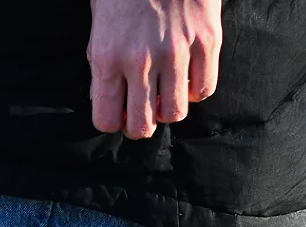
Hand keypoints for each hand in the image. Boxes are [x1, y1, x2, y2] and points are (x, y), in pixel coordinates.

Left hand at [88, 0, 221, 138]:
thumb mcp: (99, 21)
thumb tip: (105, 100)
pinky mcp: (206, 41)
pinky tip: (187, 77)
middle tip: (144, 111)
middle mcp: (140, 60)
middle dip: (140, 124)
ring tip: (166, 91)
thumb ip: (101, 62)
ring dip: (168, 108)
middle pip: (142, 125)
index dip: (112, 122)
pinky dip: (195, 90)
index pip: (105, 120)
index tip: (118, 112)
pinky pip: (204, 89)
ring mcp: (176, 52)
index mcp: (108, 57)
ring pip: (175, 113)